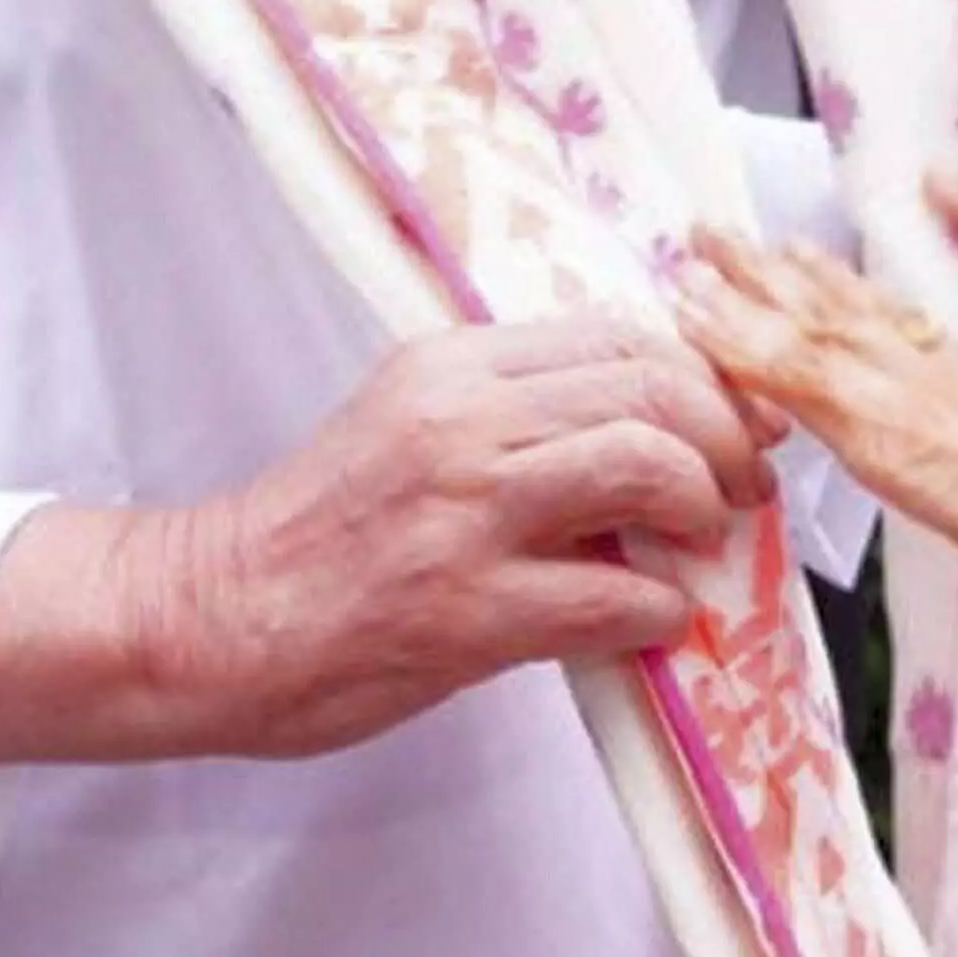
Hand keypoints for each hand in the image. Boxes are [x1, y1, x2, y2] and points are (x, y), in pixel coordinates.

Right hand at [161, 317, 776, 758]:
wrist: (210, 617)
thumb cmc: (318, 532)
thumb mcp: (409, 423)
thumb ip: (511, 408)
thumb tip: (644, 419)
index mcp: (452, 365)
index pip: (621, 337)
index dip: (706, 377)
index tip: (737, 416)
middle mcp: (463, 422)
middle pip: (651, 389)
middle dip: (727, 436)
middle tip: (746, 482)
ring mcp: (465, 515)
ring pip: (642, 465)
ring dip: (704, 507)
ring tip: (705, 541)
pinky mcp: (465, 610)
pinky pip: (612, 595)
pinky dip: (660, 607)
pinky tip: (657, 620)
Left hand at [680, 239, 957, 599]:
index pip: (898, 332)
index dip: (847, 293)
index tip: (808, 258)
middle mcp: (936, 377)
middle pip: (843, 311)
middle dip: (779, 273)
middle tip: (722, 234)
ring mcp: (903, 395)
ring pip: (805, 328)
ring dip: (740, 288)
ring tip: (692, 249)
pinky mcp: (876, 425)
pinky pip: (789, 374)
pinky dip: (735, 342)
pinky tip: (691, 319)